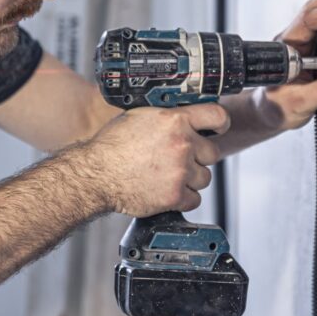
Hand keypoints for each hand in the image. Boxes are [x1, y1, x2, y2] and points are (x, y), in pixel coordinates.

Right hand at [82, 103, 230, 216]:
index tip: (219, 128)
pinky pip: (195, 199)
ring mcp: (181, 172)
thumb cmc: (111, 146)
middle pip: (213, 153)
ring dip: (191, 178)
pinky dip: (184, 198)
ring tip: (169, 176)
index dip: (221, 123)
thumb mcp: (139, 117)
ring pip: (205, 177)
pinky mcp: (175, 196)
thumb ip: (166, 117)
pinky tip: (167, 191)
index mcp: (175, 120)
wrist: (96, 175)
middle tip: (181, 159)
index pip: (217, 116)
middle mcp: (182, 144)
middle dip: (199, 157)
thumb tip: (182, 117)